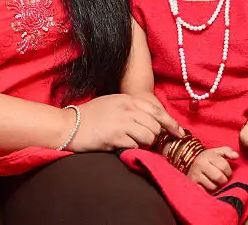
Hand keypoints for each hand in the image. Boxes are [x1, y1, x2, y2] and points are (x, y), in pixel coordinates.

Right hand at [68, 94, 183, 152]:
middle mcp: (127, 108)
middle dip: (155, 136)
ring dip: (144, 143)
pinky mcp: (115, 136)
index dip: (171, 124)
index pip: (157, 111)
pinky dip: (133, 148)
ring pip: (149, 136)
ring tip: (132, 142)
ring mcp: (122, 122)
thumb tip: (152, 122)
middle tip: (146, 141)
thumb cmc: (90, 117)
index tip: (179, 133)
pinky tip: (122, 145)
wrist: (68, 125)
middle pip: (156, 125)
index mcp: (127, 99)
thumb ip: (132, 110)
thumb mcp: (113, 104)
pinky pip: (136, 145)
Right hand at [188, 146, 238, 191]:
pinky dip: (210, 191)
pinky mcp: (193, 184)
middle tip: (224, 179)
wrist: (192, 162)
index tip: (228, 173)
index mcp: (208, 156)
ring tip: (217, 183)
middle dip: (224, 180)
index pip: (224, 166)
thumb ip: (228, 151)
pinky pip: (206, 192)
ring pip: (213, 187)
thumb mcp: (218, 152)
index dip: (229, 172)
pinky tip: (211, 186)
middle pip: (219, 177)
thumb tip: (236, 156)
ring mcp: (196, 175)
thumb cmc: (209, 158)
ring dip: (218, 187)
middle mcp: (201, 165)